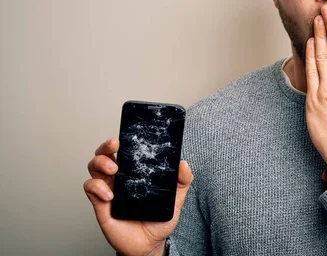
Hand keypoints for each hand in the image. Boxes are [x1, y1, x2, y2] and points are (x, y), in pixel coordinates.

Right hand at [83, 138, 192, 255]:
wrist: (150, 245)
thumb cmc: (159, 220)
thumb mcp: (176, 198)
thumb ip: (183, 180)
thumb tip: (183, 163)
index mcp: (134, 173)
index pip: (123, 151)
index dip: (121, 140)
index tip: (124, 135)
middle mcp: (118, 178)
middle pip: (104, 154)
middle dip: (105, 146)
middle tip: (115, 146)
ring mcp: (108, 189)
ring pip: (94, 167)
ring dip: (100, 163)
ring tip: (114, 170)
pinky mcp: (100, 204)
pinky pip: (90, 188)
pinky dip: (97, 187)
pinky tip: (110, 195)